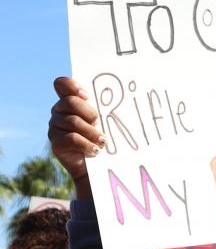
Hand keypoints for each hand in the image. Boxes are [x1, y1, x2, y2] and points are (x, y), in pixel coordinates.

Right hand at [48, 77, 105, 195]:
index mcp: (70, 100)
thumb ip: (103, 107)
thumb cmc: (103, 137)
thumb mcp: (105, 120)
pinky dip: (86, 144)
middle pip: (70, 102)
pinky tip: (95, 150)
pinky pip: (70, 138)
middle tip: (99, 123)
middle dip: (89, 112)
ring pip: (72, 121)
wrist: (97, 164)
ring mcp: (54, 125)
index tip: (87, 95)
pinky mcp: (56, 141)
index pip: (62, 84)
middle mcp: (59, 111)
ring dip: (92, 132)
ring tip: (103, 142)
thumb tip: (126, 93)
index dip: (72, 86)